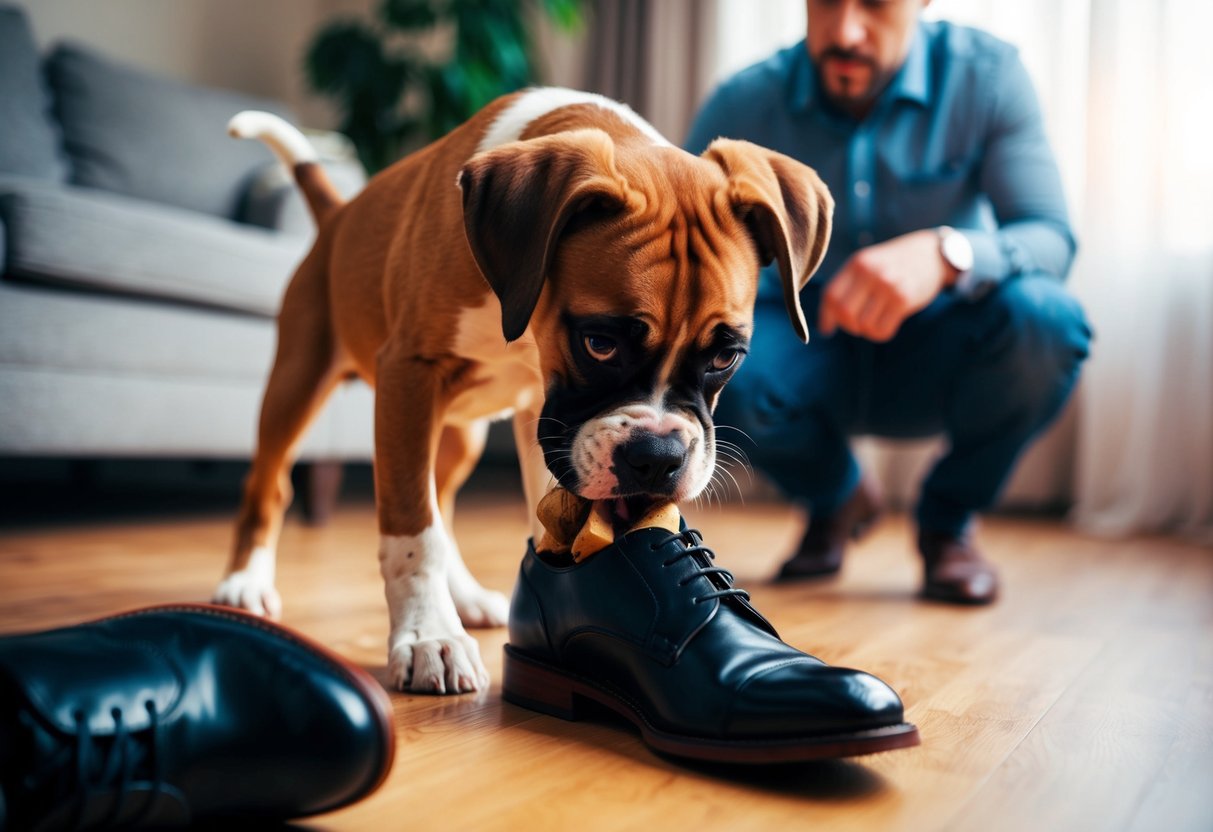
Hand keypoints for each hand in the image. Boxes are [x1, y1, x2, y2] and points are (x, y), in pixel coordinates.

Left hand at [818, 229, 955, 341]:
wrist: (932, 253)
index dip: (827, 317)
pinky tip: (888, 323)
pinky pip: (881, 330)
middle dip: (848, 326)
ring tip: (876, 320)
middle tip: (857, 325)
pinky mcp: (904, 299)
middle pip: (844, 313)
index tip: (828, 329)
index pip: (830, 296)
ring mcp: (888, 285)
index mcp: (857, 263)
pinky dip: (881, 333)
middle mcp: (870, 272)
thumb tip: (825, 327)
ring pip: (863, 325)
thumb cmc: (893, 264)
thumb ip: (846, 287)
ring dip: (867, 330)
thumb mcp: (868, 263)